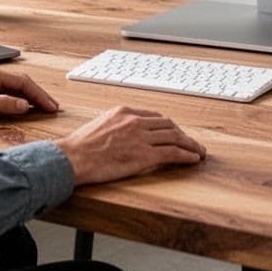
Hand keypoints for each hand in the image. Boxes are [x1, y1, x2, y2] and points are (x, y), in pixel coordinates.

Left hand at [0, 65, 59, 117]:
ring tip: (41, 107)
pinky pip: (6, 89)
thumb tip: (23, 106)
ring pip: (15, 86)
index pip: (24, 83)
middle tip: (52, 107)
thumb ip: (1, 105)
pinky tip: (19, 104)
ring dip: (29, 96)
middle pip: (22, 82)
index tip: (50, 107)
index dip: (39, 96)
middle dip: (39, 95)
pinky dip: (17, 97)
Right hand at [54, 106, 205, 184]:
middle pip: (169, 125)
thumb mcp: (100, 126)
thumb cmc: (80, 147)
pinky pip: (173, 153)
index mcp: (125, 111)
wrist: (72, 158)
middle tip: (192, 142)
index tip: (175, 133)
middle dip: (183, 134)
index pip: (156, 116)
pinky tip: (193, 159)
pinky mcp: (144, 155)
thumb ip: (117, 126)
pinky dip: (186, 155)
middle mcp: (135, 121)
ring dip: (191, 144)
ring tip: (199, 152)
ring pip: (175, 137)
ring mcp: (141, 137)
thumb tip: (127, 136)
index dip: (169, 126)